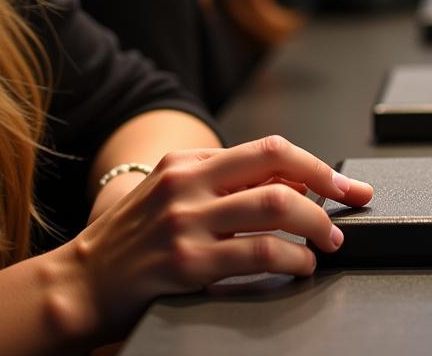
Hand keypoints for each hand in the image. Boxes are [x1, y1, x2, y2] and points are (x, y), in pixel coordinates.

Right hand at [71, 136, 372, 342]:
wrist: (81, 282)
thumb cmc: (132, 239)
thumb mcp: (172, 193)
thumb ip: (221, 183)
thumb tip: (292, 183)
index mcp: (187, 159)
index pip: (267, 148)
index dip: (314, 164)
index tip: (345, 182)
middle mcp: (187, 181)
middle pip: (276, 164)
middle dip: (326, 184)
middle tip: (350, 205)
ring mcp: (186, 221)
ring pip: (274, 207)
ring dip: (315, 226)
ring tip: (327, 243)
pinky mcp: (186, 262)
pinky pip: (257, 253)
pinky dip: (292, 259)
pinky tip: (300, 266)